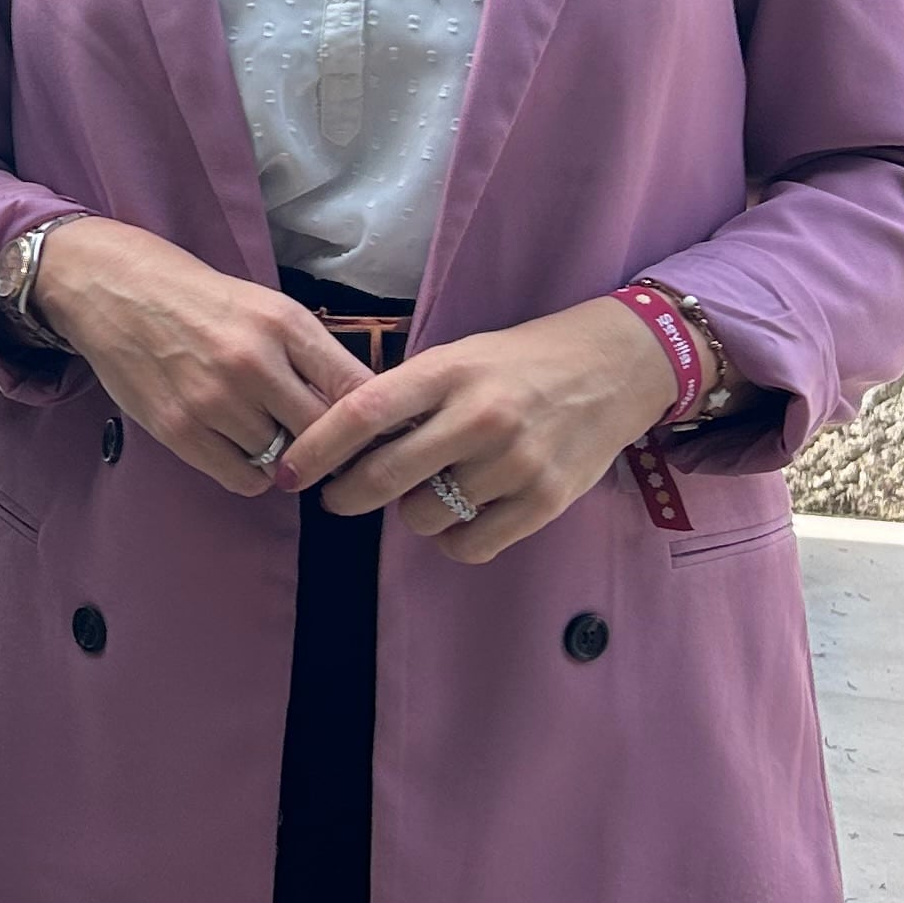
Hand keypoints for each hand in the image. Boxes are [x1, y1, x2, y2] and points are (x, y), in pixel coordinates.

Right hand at [27, 220, 370, 495]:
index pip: (358, 391)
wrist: (113, 289)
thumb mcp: (266, 306)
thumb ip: (311, 354)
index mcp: (284, 323)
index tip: (377, 433)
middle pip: (325, 435)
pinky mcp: (179, 431)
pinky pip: (243, 478)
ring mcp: (214, 401)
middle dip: (332, 447)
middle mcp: (253, 363)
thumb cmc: (198, 298)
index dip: (376, 421)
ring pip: (284, 462)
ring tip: (272, 436)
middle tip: (328, 447)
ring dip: (286, 458)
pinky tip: (242, 447)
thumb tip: (362, 408)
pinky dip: (253, 473)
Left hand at [271, 298, 682, 563]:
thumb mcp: (458, 358)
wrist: (614, 368)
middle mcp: (479, 416)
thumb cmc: (519, 363)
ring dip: (413, 512)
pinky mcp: (545, 500)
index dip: (316, 449)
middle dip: (347, 495)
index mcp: (448, 372)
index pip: (362, 413)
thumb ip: (406, 397)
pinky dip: (453, 538)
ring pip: (424, 517)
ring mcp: (515, 461)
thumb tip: (342, 446)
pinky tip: (462, 514)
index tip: (289, 473)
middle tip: (339, 497)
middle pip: (384, 476)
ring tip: (430, 489)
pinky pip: (470, 544)